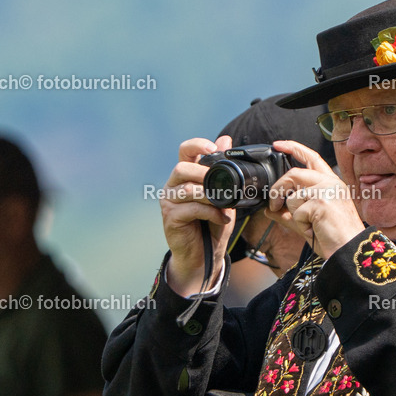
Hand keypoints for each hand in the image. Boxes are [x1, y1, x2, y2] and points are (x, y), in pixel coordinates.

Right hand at [161, 135, 235, 295]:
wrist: (205, 255)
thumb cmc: (212, 224)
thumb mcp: (224, 196)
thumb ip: (224, 172)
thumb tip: (226, 139)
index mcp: (186, 177)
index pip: (185, 151)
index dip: (197, 145)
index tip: (213, 148)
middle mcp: (173, 186)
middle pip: (182, 168)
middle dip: (204, 174)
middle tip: (222, 185)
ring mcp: (169, 202)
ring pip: (187, 189)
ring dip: (210, 196)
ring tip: (225, 206)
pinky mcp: (170, 218)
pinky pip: (192, 208)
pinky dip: (211, 212)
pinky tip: (221, 217)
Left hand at [266, 140, 365, 258]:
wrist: (350, 251)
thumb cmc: (335, 237)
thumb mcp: (309, 221)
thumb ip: (289, 214)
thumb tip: (268, 210)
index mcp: (332, 182)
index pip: (311, 157)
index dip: (293, 148)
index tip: (277, 145)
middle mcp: (331, 182)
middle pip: (294, 174)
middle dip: (278, 189)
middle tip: (274, 204)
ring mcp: (327, 191)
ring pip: (292, 197)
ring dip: (295, 214)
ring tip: (311, 225)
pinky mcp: (321, 203)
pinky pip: (296, 212)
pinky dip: (301, 225)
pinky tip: (315, 229)